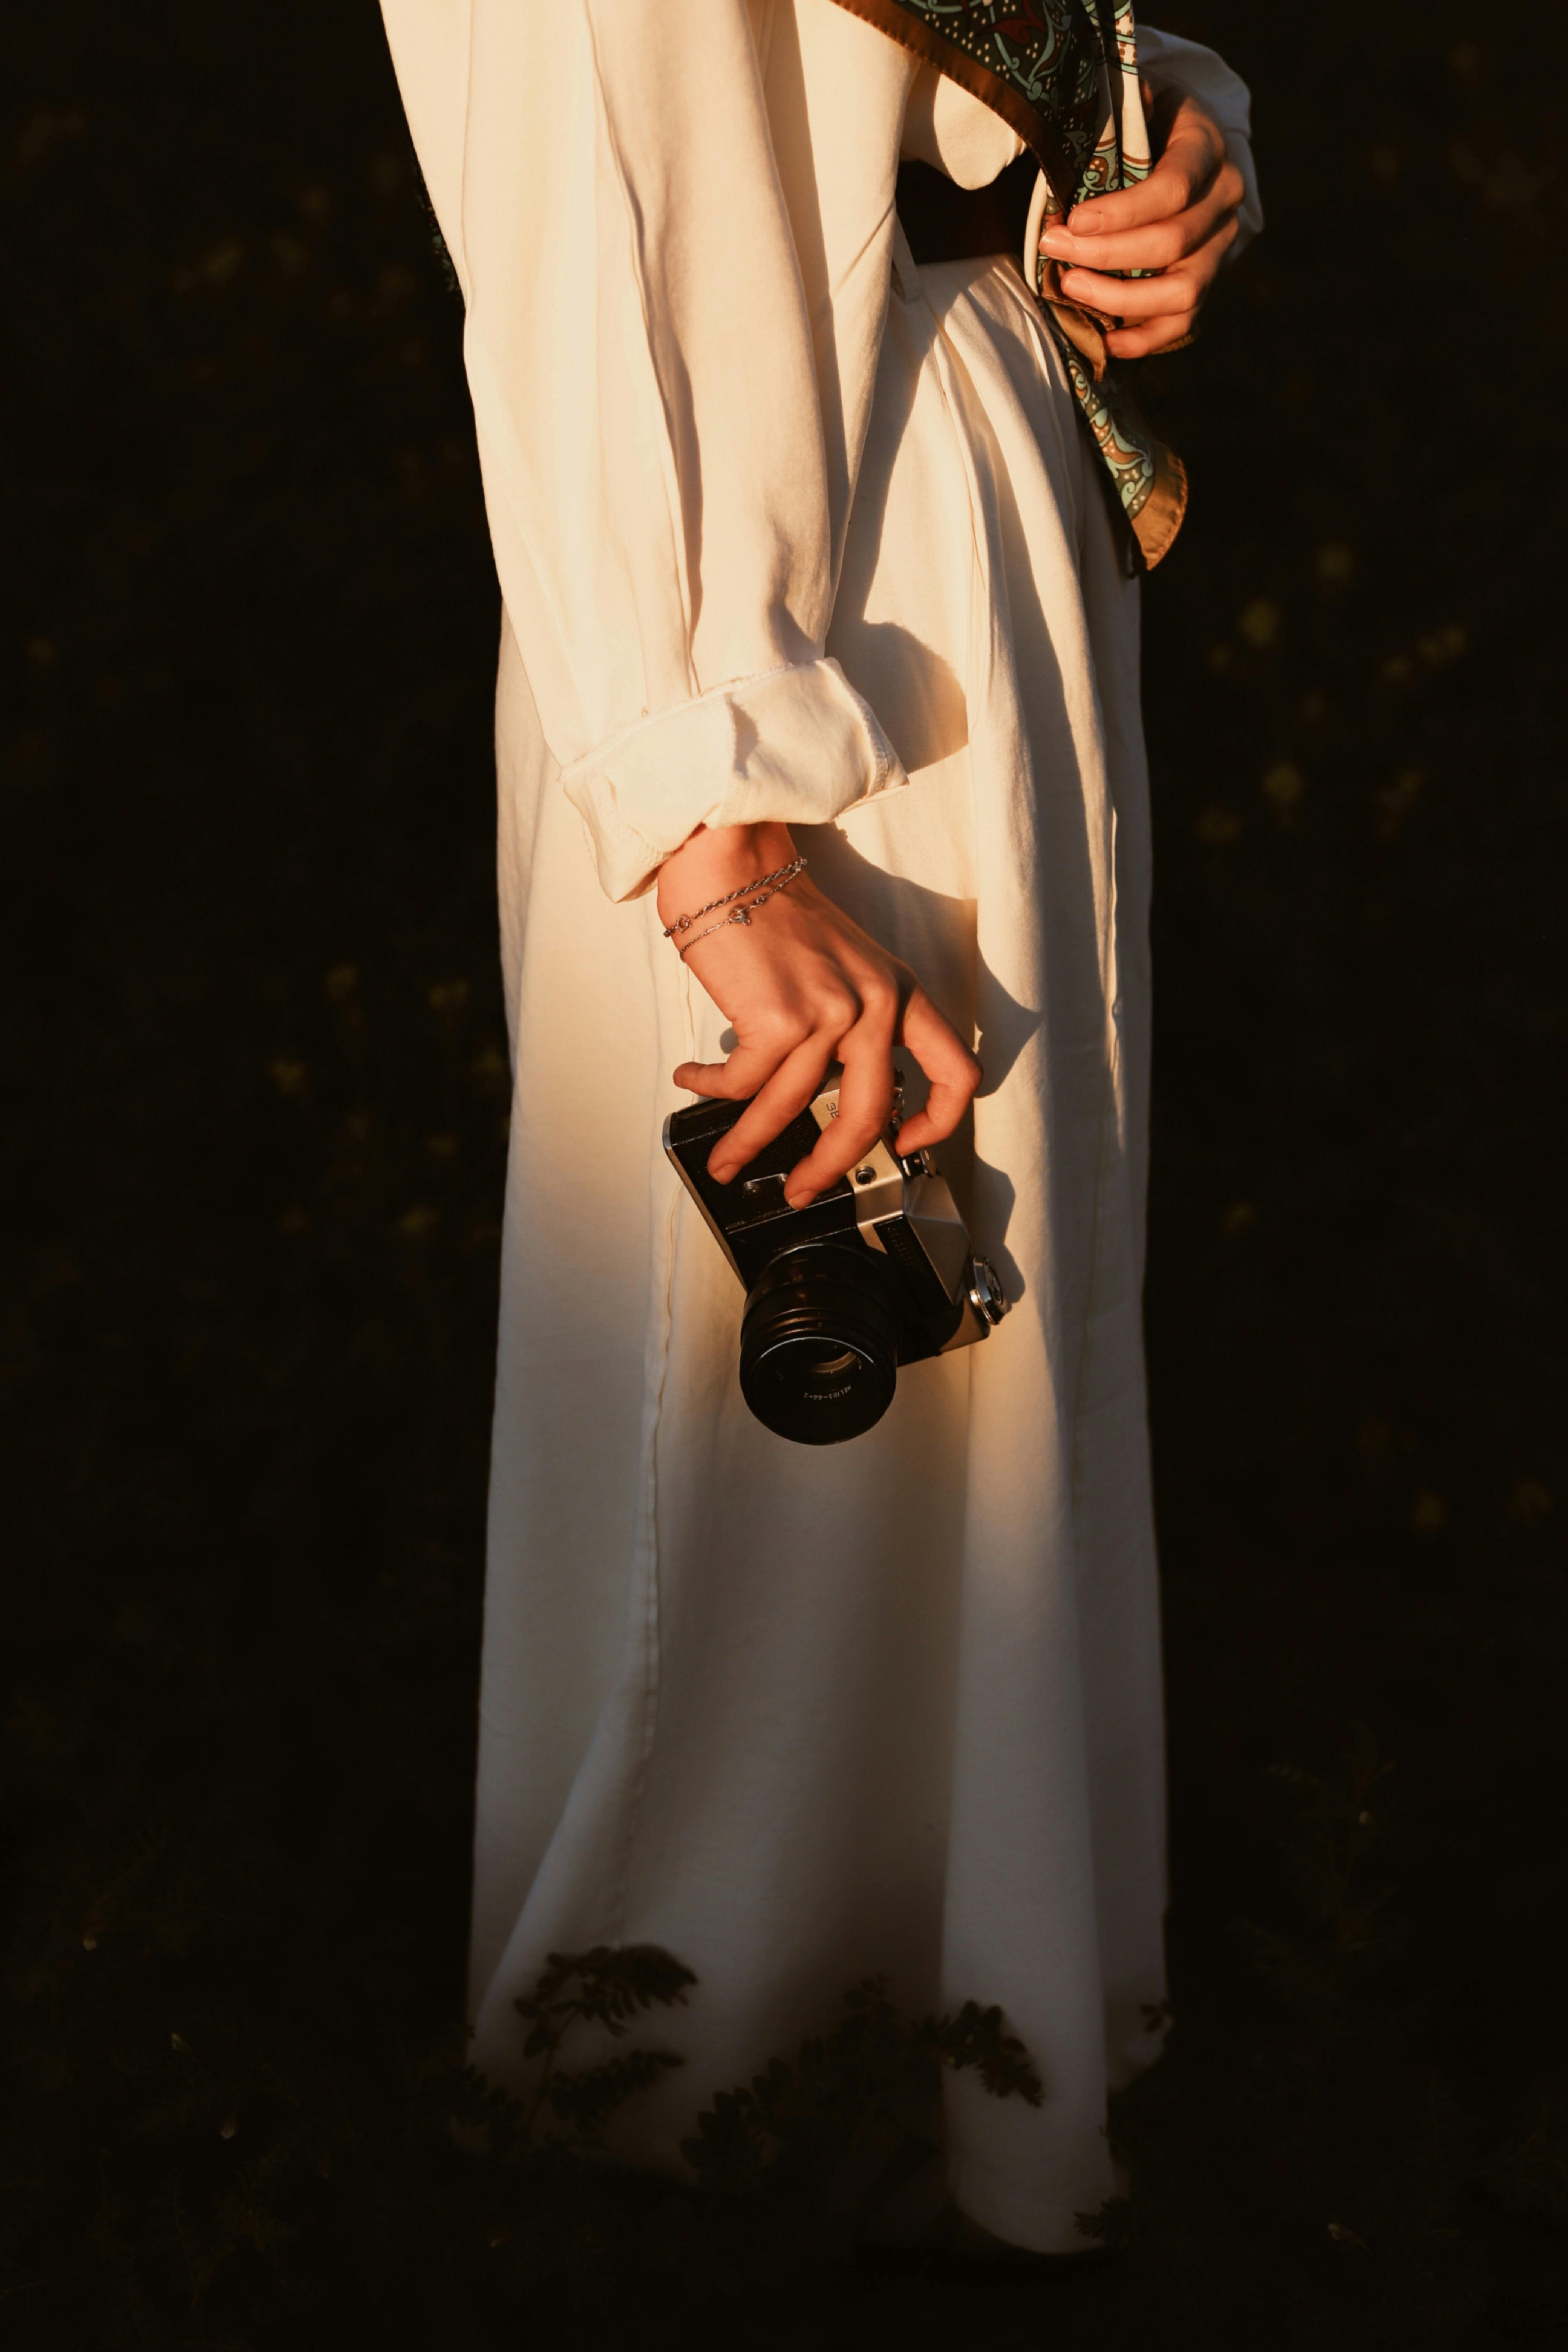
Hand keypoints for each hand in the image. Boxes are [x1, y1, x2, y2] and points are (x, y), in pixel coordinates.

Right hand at [658, 820, 981, 1207]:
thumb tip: (826, 1091)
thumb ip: (850, 1022)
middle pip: (870, 1114)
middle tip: (804, 1186)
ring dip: (747, 1144)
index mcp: (898, 992)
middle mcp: (874, 1003)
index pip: (956, 1071)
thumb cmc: (773, 913)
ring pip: (790, 1108)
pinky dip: (711, 1089)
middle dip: (831, 1166)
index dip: (940, 1121)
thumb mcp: (841, 965)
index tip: (907, 1143)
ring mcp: (829, 1011)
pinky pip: (742, 1083)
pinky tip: (695, 1079)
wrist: (732, 864)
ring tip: (725, 1158)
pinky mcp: (779, 1018)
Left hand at [1037, 88, 1244, 358]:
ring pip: (1182, 291)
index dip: (1122, 212)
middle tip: (1053, 248)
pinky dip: (1145, 339)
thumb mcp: (1134, 95)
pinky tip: (1106, 340)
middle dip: (1106, 254)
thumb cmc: (1147, 117)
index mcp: (1206, 146)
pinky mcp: (1207, 279)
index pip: (1173, 188)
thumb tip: (1078, 120)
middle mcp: (1224, 198)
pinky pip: (1184, 322)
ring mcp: (1220, 245)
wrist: (1183, 138)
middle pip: (1171, 243)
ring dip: (1122, 298)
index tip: (1073, 220)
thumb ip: (1115, 106)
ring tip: (1071, 287)